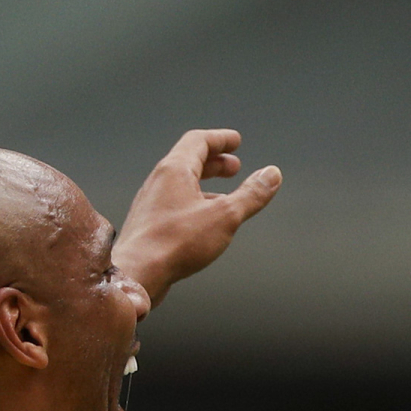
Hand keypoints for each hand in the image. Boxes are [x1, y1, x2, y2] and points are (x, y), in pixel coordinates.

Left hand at [112, 129, 281, 307]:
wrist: (138, 272)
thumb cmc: (177, 242)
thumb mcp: (225, 216)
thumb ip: (250, 194)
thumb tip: (272, 174)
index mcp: (175, 170)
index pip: (198, 141)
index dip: (220, 139)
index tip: (235, 141)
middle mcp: (159, 181)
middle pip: (188, 161)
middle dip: (215, 162)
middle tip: (235, 167)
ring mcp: (151, 201)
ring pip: (181, 183)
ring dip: (205, 183)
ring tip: (226, 196)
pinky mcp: (150, 222)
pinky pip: (175, 202)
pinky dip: (194, 201)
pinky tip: (205, 220)